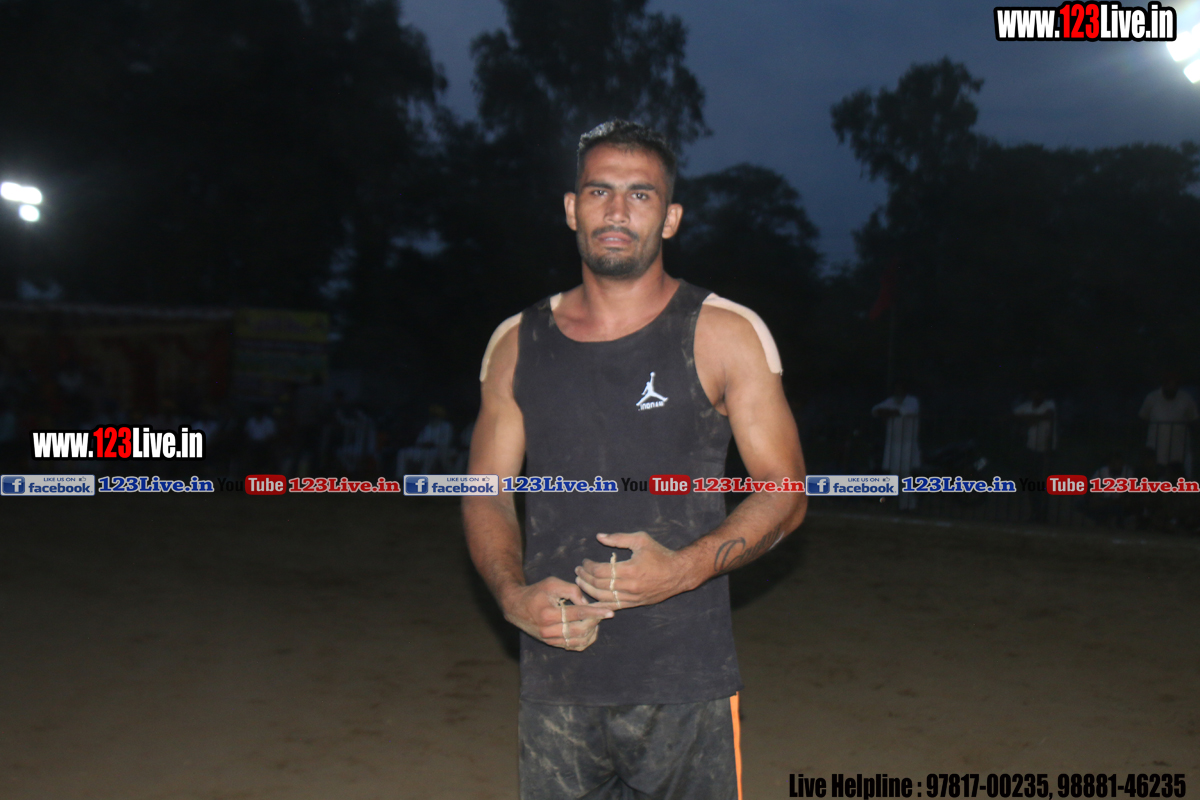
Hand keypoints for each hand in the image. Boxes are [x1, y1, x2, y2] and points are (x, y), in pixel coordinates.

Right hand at [500, 577, 612, 650]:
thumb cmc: (536, 592)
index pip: (577, 614)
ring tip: (595, 619)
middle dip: (595, 621)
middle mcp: (548, 630)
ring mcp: (550, 639)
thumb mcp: (552, 583)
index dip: (595, 612)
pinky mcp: (552, 644)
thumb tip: (587, 603)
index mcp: (548, 614)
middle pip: (580, 630)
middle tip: (602, 613)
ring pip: (578, 641)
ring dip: (592, 631)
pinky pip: (573, 646)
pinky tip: (589, 629)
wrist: (516, 607)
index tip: (610, 612)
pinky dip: (585, 640)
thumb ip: (572, 590)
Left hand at [574, 532, 696, 609]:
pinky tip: (591, 599)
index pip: (600, 571)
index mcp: (630, 569)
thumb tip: (599, 537)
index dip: (588, 566)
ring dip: (588, 590)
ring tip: (580, 582)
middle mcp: (630, 586)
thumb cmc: (660, 554)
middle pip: (598, 585)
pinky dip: (600, 604)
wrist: (679, 573)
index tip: (584, 562)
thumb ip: (618, 538)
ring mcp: (632, 598)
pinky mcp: (634, 604)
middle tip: (578, 571)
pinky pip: (613, 606)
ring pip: (603, 597)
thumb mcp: (641, 540)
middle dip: (584, 577)